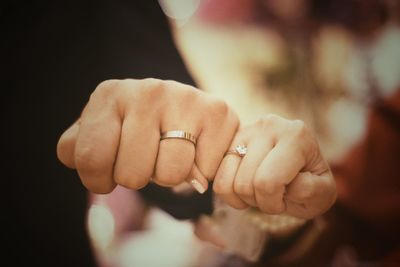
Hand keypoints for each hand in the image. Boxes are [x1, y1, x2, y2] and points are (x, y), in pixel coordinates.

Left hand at [57, 78, 238, 193]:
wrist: (182, 104)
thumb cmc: (134, 125)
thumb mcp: (100, 130)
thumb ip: (77, 147)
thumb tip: (80, 160)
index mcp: (109, 95)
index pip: (90, 160)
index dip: (99, 179)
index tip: (110, 171)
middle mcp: (148, 90)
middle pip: (131, 175)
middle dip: (137, 177)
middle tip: (146, 158)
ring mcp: (185, 99)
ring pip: (169, 176)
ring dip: (168, 177)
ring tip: (170, 154)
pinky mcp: (218, 112)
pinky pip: (202, 174)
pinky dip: (198, 173)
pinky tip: (196, 151)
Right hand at [213, 114, 336, 218]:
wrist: (298, 170)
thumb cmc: (311, 183)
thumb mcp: (324, 194)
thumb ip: (312, 191)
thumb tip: (289, 183)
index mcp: (295, 135)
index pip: (268, 182)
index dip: (273, 203)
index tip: (286, 199)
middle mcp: (269, 125)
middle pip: (246, 183)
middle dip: (260, 201)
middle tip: (275, 195)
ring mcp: (245, 130)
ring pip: (229, 182)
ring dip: (245, 197)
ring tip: (262, 189)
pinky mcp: (229, 141)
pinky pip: (217, 178)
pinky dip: (229, 193)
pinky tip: (246, 187)